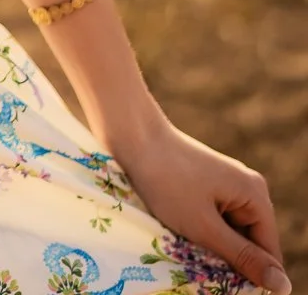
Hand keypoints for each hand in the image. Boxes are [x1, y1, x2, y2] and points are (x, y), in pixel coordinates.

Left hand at [107, 115, 288, 294]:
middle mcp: (248, 188)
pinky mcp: (208, 186)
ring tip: (187, 244)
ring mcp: (228, 186)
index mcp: (256, 195)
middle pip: (250, 244)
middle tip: (199, 263)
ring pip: (230, 234)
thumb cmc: (167, 181)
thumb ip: (244, 257)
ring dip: (212, 247)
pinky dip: (202, 231)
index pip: (269, 254)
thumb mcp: (205, 227)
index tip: (222, 285)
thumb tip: (283, 286)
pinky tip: (182, 230)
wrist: (133, 137)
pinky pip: (215, 220)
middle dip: (229, 260)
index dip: (251, 277)